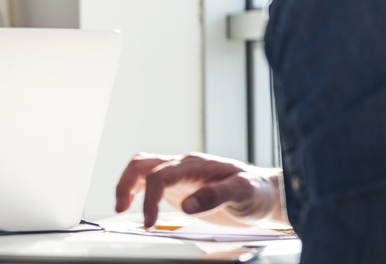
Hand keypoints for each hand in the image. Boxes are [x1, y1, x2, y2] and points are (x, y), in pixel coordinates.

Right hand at [114, 152, 285, 227]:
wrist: (264, 192)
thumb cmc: (256, 190)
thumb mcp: (242, 192)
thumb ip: (214, 196)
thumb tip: (186, 205)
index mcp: (196, 165)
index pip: (162, 174)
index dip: (151, 198)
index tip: (150, 221)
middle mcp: (183, 165)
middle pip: (143, 164)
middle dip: (127, 184)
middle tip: (121, 208)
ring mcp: (179, 174)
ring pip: (142, 168)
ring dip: (127, 184)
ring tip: (121, 206)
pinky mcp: (178, 185)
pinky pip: (150, 181)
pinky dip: (136, 190)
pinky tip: (134, 204)